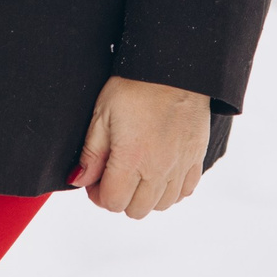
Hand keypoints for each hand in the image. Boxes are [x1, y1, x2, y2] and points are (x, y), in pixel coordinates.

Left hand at [67, 76, 211, 218]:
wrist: (173, 66)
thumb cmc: (133, 86)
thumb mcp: (102, 115)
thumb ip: (91, 154)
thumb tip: (79, 181)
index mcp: (132, 159)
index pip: (112, 202)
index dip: (97, 194)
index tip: (96, 177)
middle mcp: (159, 169)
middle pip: (136, 210)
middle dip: (120, 197)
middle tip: (113, 174)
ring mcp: (181, 166)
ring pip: (161, 205)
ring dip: (145, 196)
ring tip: (137, 171)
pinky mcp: (197, 157)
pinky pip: (185, 192)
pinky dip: (170, 189)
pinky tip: (159, 171)